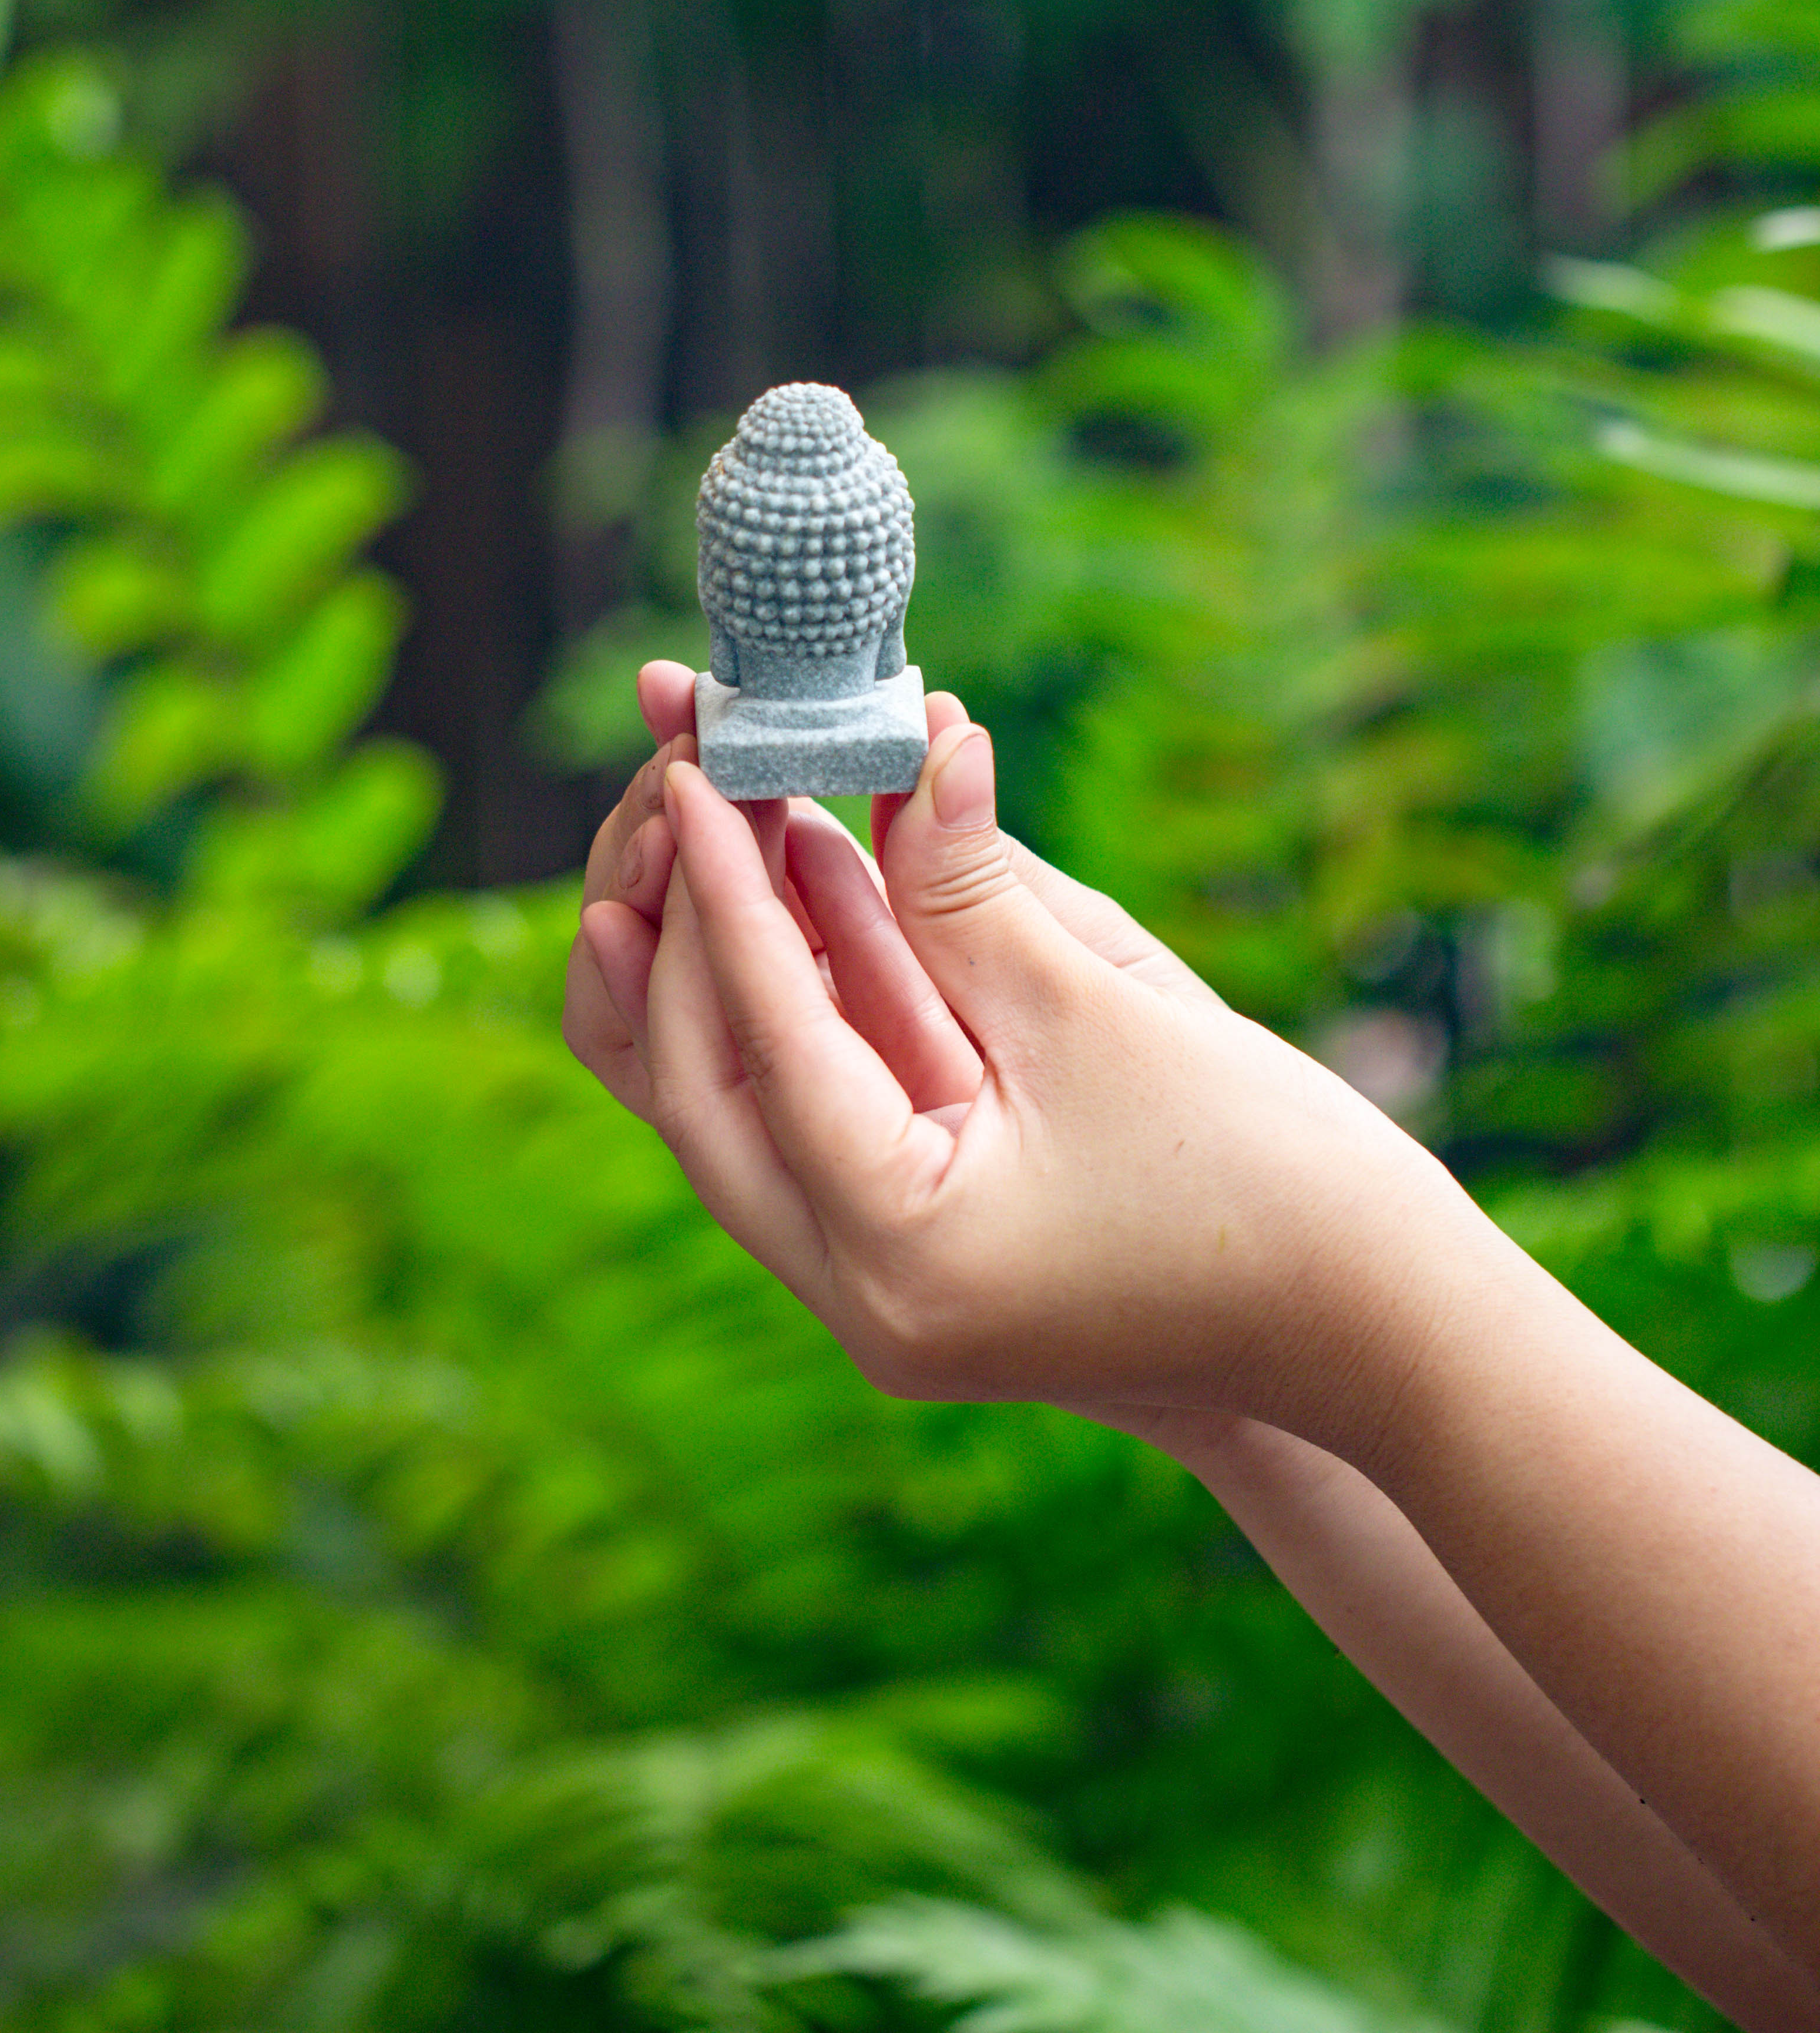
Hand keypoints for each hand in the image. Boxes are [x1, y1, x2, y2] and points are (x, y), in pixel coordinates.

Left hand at [568, 671, 1470, 1453]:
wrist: (1377, 1320)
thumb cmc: (1268, 1174)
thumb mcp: (1098, 1008)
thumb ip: (972, 884)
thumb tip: (912, 738)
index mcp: (897, 1257)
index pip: (764, 1043)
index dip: (728, 889)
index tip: (693, 769)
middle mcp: (860, 1301)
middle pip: (704, 1094)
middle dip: (691, 930)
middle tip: (680, 785)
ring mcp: (883, 1293)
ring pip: (745, 1110)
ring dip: (736, 962)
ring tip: (706, 818)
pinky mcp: (919, 1258)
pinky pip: (819, 1121)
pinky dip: (808, 1007)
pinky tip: (799, 889)